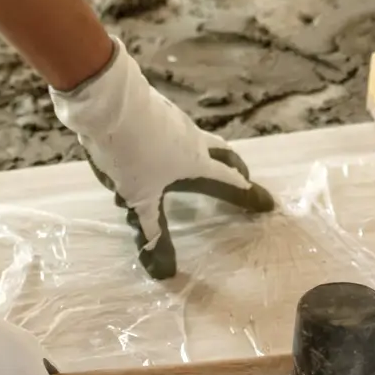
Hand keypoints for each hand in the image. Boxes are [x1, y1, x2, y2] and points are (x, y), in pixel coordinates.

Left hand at [51, 38, 274, 278]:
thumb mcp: (139, 198)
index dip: (248, 194)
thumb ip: (152, 231)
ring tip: (201, 165)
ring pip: (199, 140)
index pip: (230, 181)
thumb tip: (164, 272)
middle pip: (223, 153)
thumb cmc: (129, 154)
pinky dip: (179, 142)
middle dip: (234, 167)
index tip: (267, 203)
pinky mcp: (157, 110)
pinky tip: (160, 147)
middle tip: (242, 177)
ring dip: (207, 154)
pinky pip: (176, 130)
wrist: (107, 102)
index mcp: (196, 163)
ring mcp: (176, 121)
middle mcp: (193, 140)